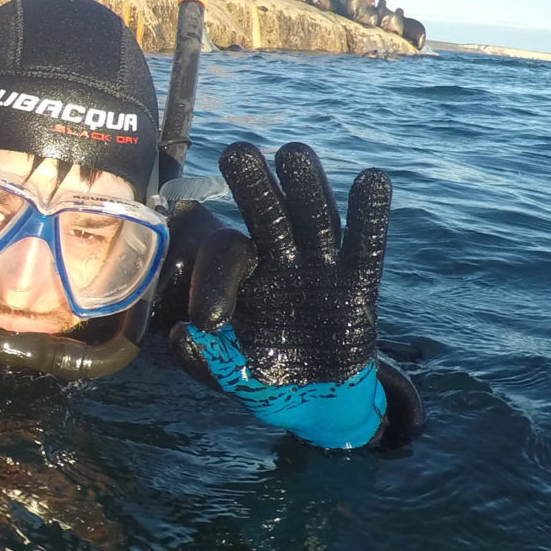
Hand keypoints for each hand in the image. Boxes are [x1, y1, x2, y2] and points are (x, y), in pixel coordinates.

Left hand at [170, 142, 417, 448]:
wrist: (313, 398)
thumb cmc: (262, 374)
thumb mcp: (226, 372)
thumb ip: (201, 357)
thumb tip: (179, 334)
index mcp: (244, 275)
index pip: (228, 258)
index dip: (216, 282)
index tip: (209, 323)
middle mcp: (281, 260)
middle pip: (268, 215)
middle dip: (254, 185)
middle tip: (237, 152)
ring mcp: (321, 267)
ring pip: (313, 219)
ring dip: (306, 188)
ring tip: (294, 154)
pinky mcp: (359, 282)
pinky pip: (365, 245)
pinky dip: (369, 214)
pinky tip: (371, 180)